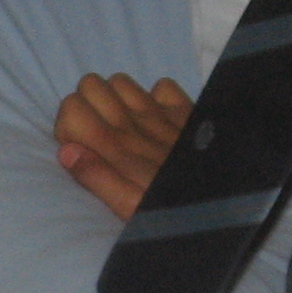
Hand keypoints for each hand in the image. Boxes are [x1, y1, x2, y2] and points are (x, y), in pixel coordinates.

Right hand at [54, 71, 193, 220]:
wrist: (224, 199)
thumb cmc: (172, 211)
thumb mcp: (128, 207)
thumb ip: (96, 178)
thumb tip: (67, 151)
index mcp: (115, 145)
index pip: (71, 107)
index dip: (68, 127)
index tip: (79, 150)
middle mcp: (134, 120)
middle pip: (91, 85)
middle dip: (88, 107)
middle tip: (98, 138)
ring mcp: (161, 112)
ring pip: (120, 81)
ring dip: (116, 101)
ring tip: (124, 130)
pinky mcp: (185, 112)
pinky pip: (162, 86)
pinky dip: (156, 100)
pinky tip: (157, 125)